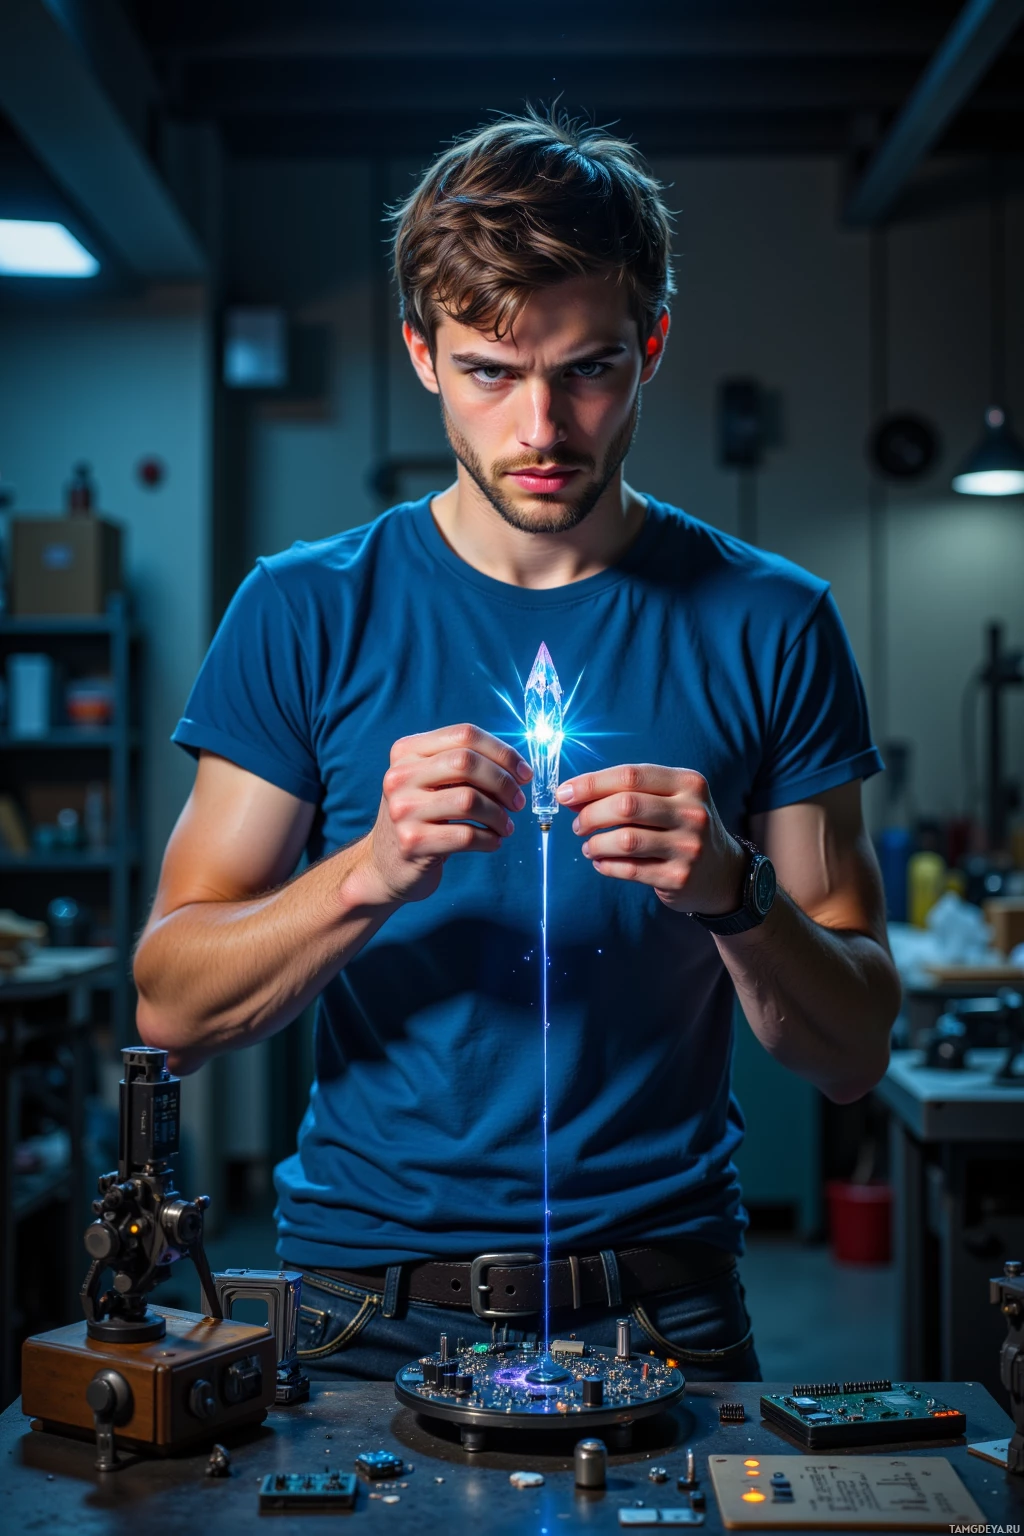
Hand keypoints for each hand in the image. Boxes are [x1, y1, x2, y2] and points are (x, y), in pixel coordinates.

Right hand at [358, 724, 531, 904]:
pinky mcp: (412, 842)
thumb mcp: (433, 783)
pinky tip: (492, 841)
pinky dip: (489, 839)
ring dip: (499, 815)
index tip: (524, 773)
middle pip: (466, 762)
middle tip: (518, 802)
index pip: (464, 735)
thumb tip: (518, 769)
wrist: (386, 864)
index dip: (502, 752)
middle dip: (503, 782)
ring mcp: (402, 809)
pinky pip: (465, 835)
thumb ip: (466, 767)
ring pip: (469, 800)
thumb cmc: (423, 818)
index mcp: (407, 752)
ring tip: (505, 826)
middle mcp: (399, 776)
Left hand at [556, 764, 746, 913]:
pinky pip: (630, 869)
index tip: (565, 793)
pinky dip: (606, 865)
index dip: (591, 784)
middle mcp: (692, 813)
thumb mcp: (669, 800)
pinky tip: (601, 862)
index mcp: (688, 783)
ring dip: (595, 843)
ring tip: (589, 846)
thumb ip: (627, 793)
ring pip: (624, 840)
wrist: (723, 872)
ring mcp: (688, 847)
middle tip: (578, 824)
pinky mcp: (679, 877)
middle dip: (590, 814)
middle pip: (626, 806)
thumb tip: (572, 795)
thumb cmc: (683, 827)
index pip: (630, 776)